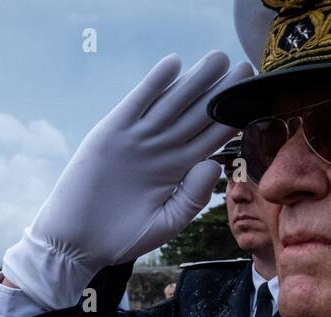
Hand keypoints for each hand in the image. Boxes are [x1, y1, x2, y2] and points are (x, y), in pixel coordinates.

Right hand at [2, 52, 252, 310]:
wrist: (77, 243)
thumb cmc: (120, 239)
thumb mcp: (165, 224)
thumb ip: (191, 198)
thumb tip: (213, 164)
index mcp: (177, 170)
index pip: (210, 137)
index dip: (231, 117)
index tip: (253, 98)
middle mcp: (160, 150)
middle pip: (196, 115)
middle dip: (220, 92)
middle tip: (244, 68)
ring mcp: (136, 139)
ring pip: (172, 103)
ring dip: (194, 81)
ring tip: (218, 59)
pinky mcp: (111, 133)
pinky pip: (137, 103)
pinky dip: (153, 84)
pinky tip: (173, 65)